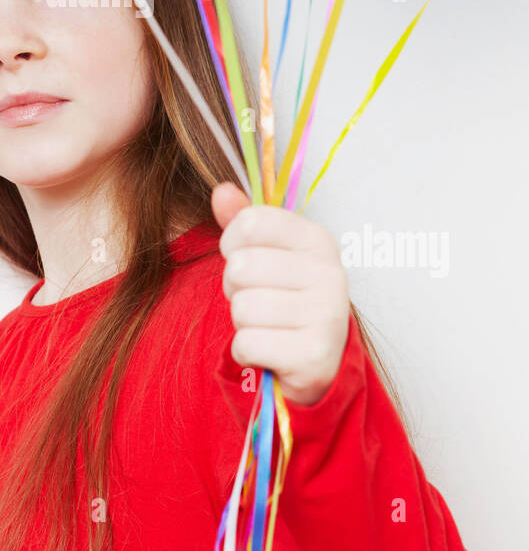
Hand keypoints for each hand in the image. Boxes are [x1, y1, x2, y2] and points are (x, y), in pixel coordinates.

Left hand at [211, 182, 350, 406]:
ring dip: (241, 321)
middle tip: (256, 299)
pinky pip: (246, 344)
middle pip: (240, 267)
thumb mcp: (269, 253)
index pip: (250, 223)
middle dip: (235, 288)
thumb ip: (243, 221)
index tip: (244, 257)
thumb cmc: (285, 297)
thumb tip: (221, 191)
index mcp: (317, 239)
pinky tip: (267, 349)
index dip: (232, 243)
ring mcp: (326, 315)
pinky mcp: (314, 356)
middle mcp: (330, 273)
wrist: (315, 359)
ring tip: (264, 324)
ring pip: (242, 308)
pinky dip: (245, 351)